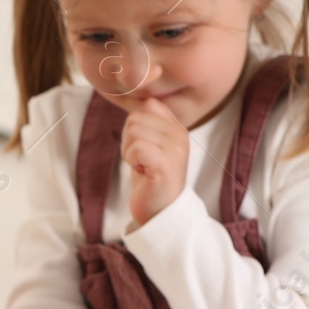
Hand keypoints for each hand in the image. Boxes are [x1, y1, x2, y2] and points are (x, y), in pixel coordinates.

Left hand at [121, 97, 190, 227]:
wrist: (159, 211)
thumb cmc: (149, 178)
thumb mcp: (149, 144)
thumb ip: (145, 123)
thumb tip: (135, 97)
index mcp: (177, 127)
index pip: (147, 105)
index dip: (135, 125)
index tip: (142, 147)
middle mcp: (180, 134)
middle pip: (136, 117)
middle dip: (129, 140)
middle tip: (141, 160)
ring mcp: (175, 148)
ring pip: (133, 131)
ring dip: (129, 151)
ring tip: (143, 166)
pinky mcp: (166, 163)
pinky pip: (135, 147)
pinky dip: (131, 160)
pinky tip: (143, 172)